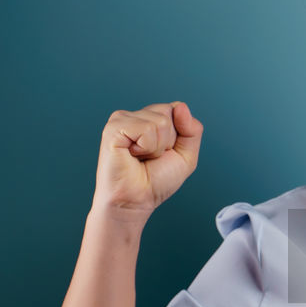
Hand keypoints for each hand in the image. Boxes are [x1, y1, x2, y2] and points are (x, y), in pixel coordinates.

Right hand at [91, 101, 203, 220]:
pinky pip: (146, 129)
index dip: (178, 135)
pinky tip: (132, 155)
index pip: (176, 109)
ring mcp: (122, 120)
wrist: (137, 200)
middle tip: (151, 157)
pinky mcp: (114, 128)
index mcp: (149, 119)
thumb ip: (192, 130)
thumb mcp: (186, 155)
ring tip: (142, 158)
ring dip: (157, 147)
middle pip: (169, 113)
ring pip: (160, 122)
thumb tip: (181, 106)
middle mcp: (135, 116)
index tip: (164, 153)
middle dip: (168, 141)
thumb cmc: (156, 181)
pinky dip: (147, 148)